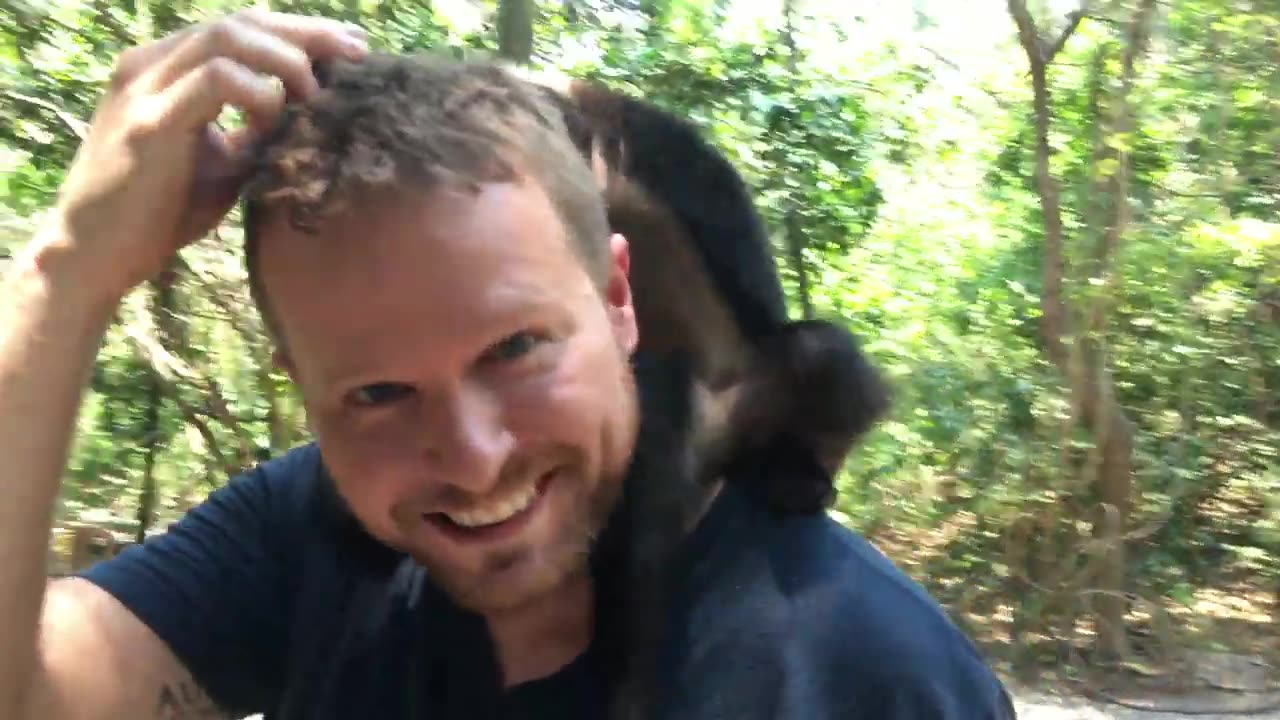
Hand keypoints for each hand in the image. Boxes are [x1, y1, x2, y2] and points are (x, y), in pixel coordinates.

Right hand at [42, 10, 367, 297]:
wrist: (98, 254)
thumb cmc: (162, 209)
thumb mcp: (223, 159)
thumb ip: (257, 128)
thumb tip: (317, 115)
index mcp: (165, 66)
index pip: (241, 26)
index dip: (301, 31)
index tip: (353, 48)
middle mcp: (149, 63)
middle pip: (241, 22)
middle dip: (307, 34)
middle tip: (357, 54)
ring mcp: (144, 87)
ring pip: (227, 37)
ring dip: (285, 60)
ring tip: (313, 95)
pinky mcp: (148, 123)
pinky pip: (215, 80)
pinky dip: (257, 94)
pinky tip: (272, 124)